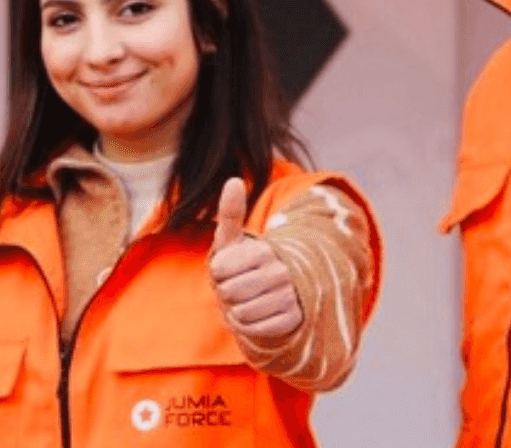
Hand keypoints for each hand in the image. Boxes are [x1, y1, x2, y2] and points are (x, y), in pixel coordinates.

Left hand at [207, 178, 301, 343]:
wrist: (272, 293)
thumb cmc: (244, 264)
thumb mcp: (233, 240)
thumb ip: (231, 212)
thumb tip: (234, 180)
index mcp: (263, 250)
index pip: (220, 270)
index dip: (217, 274)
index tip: (228, 270)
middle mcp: (281, 271)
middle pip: (230, 293)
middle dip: (226, 294)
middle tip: (236, 288)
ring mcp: (290, 296)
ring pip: (243, 313)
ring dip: (237, 312)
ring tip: (247, 301)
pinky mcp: (293, 320)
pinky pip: (256, 330)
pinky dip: (250, 327)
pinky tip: (257, 315)